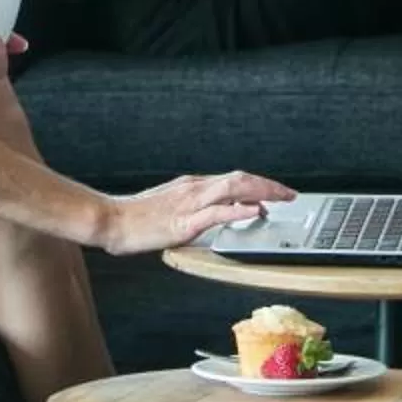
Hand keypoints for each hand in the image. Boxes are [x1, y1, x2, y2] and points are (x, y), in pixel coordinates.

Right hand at [100, 171, 295, 254]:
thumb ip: (198, 210)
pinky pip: (216, 213)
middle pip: (240, 179)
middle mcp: (195, 188)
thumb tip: (223, 214)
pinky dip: (237, 210)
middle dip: (269, 186)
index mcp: (193, 186)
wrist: (111, 220)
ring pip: (233, 188)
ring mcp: (190, 203)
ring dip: (261, 192)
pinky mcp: (184, 222)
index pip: (235, 180)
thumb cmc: (137, 218)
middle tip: (290, 194)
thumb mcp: (173, 209)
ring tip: (281, 198)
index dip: (260, 184)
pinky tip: (253, 212)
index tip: (278, 192)